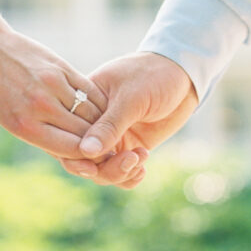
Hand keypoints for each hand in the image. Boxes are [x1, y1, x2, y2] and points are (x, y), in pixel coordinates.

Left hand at [0, 23, 108, 177]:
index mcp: (26, 127)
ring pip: (91, 111)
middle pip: (85, 133)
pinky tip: (103, 106)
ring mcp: (52, 85)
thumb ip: (40, 133)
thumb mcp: (10, 119)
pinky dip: (99, 101)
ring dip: (102, 121)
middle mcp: (41, 107)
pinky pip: (89, 90)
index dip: (88, 156)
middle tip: (109, 144)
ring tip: (108, 127)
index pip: (71, 149)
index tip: (96, 157)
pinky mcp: (61, 67)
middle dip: (99, 141)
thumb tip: (72, 149)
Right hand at [59, 52, 197, 187]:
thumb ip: (109, 125)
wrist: (183, 74)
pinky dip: (130, 176)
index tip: (94, 162)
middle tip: (128, 161)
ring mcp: (112, 137)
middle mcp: (93, 124)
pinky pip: (122, 171)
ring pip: (101, 170)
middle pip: (81, 159)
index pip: (66, 135)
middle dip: (101, 168)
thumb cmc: (153, 75)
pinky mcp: (130, 146)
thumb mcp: (131, 97)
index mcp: (84, 104)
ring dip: (119, 172)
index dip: (74, 153)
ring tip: (140, 158)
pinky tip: (143, 168)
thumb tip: (85, 151)